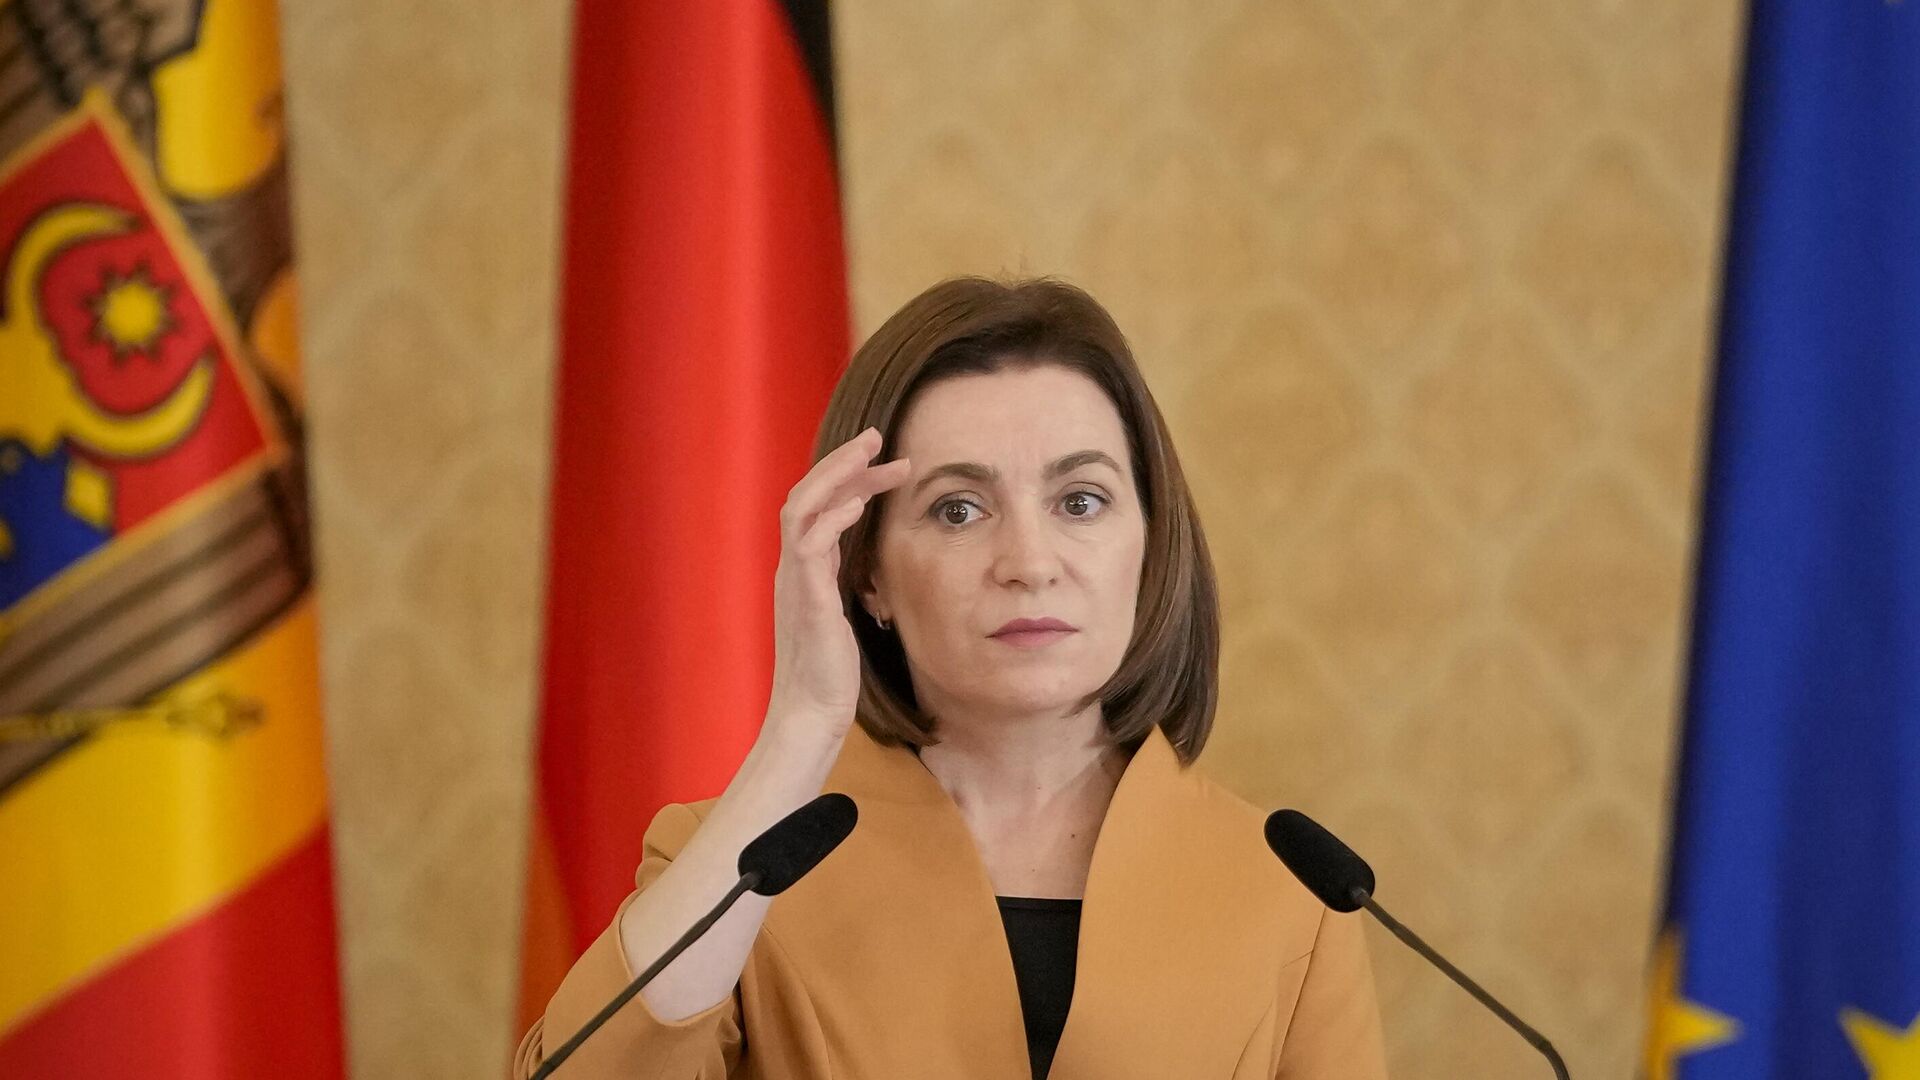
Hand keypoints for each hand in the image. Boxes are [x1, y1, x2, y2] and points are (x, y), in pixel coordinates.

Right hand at [764, 427, 910, 740]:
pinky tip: (860, 503)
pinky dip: (833, 517)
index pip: (818, 507)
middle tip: (878, 435)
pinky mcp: (807, 600)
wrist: (810, 715)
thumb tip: (864, 566)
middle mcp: (792, 568)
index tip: (882, 461)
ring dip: (838, 475)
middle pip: (806, 494)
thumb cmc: (829, 675)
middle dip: (841, 461)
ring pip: (802, 507)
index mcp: (802, 572)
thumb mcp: (840, 618)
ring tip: (872, 453)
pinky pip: (810, 545)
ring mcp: (795, 582)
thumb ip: (842, 586)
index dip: (847, 479)